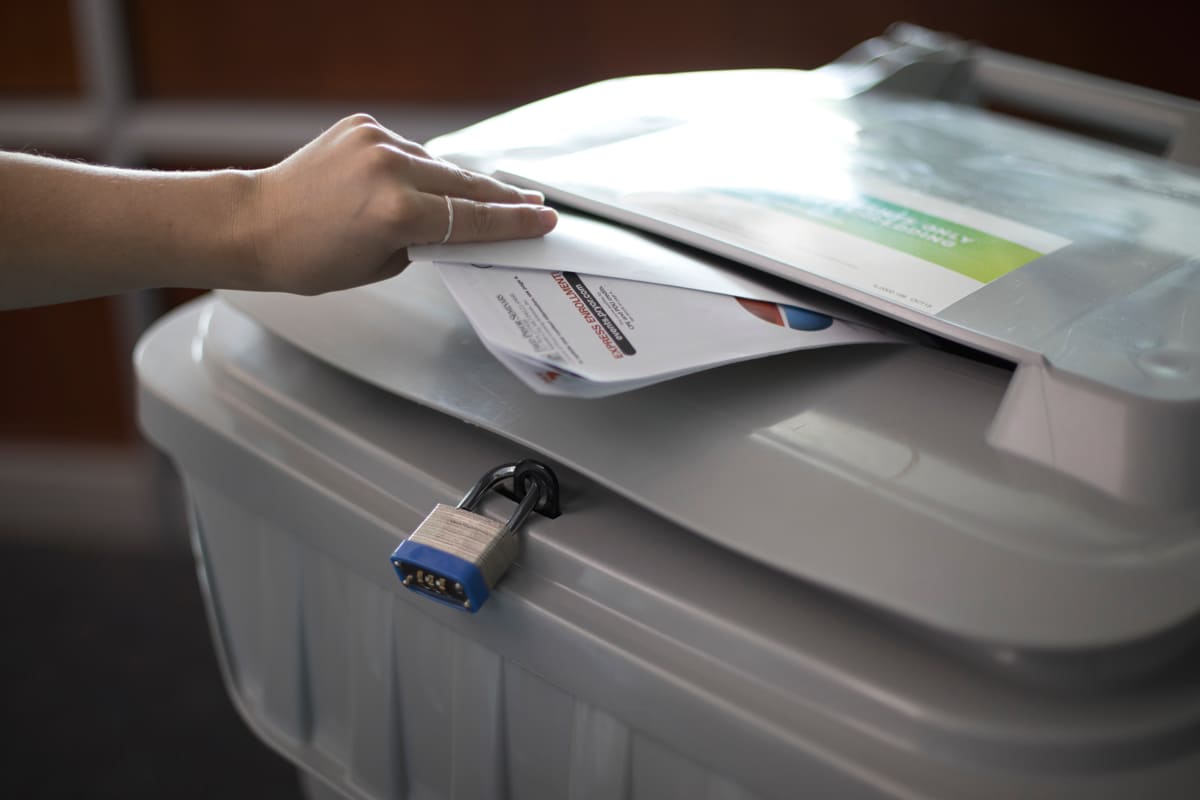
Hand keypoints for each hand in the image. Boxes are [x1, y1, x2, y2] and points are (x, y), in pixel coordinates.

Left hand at [246, 114, 556, 294]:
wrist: (253, 224)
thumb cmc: (307, 258)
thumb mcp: (382, 264)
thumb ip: (427, 242)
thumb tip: (458, 227)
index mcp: (398, 212)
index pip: (473, 219)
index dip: (512, 222)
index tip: (541, 219)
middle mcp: (390, 169)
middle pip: (465, 186)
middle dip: (500, 198)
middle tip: (531, 203)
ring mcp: (375, 143)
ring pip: (437, 166)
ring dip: (457, 185)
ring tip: (483, 198)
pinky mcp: (362, 128)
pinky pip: (408, 151)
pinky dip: (419, 169)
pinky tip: (423, 185)